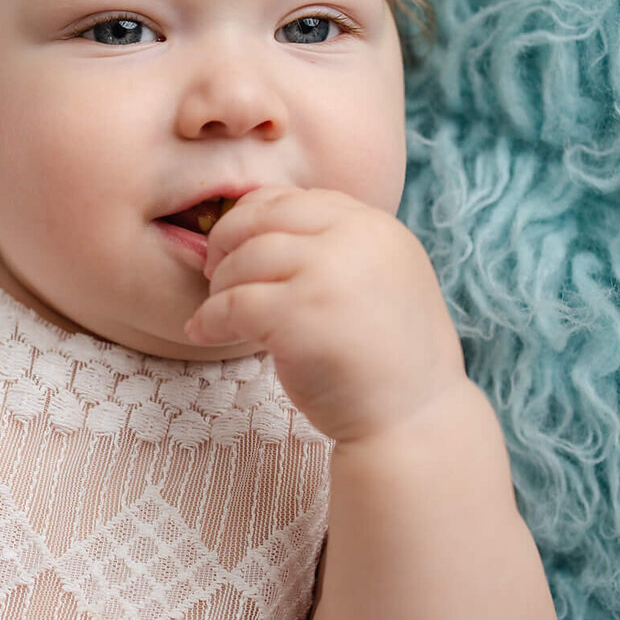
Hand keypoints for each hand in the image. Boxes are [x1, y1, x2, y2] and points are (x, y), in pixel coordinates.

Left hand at [184, 186, 466, 443]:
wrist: (416, 420)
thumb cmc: (388, 357)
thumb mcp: (379, 278)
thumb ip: (336, 247)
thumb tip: (256, 222)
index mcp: (375, 226)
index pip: (294, 199)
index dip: (252, 219)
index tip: (236, 247)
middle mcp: (355, 239)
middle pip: (262, 219)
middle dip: (226, 242)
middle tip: (214, 273)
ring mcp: (328, 275)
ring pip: (243, 261)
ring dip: (219, 288)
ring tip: (217, 312)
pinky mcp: (299, 316)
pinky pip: (233, 304)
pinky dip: (210, 318)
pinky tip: (204, 332)